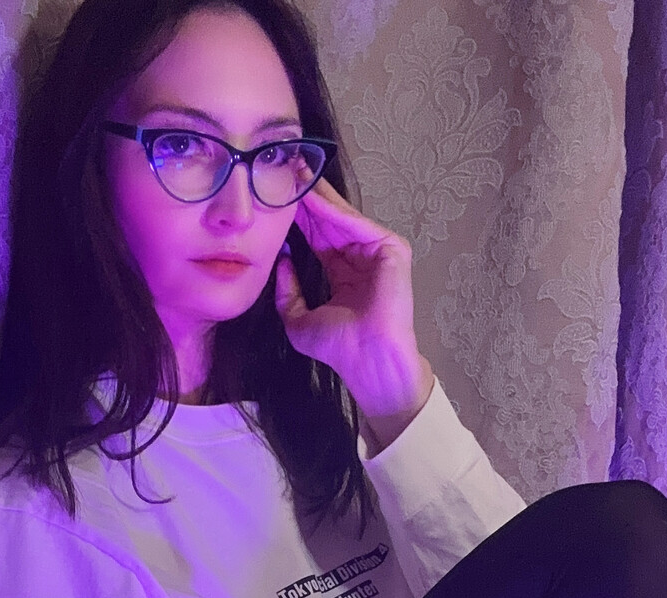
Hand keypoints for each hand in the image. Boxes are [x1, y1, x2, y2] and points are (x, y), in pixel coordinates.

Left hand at [274, 176, 430, 421]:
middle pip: (329, 220)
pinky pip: (354, 223)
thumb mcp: (298, 319)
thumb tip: (281, 261)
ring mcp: (377, 252)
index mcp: (342, 274)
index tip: (275, 195)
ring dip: (316, 195)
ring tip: (292, 171)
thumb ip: (286, 292)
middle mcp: (360, 259)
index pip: (317, 237)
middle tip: (283, 167)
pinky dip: (331, 209)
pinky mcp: (391, 248)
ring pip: (341, 217)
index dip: (298, 217)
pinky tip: (309, 195)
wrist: (366, 360)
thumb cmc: (338, 348)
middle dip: (307, 196)